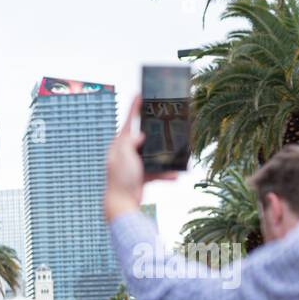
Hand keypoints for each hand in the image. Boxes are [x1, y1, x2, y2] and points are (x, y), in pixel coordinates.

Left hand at [104, 97, 178, 221]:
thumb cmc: (120, 179)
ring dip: (166, 157)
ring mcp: (134, 165)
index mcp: (119, 146)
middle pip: (144, 136)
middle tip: (166, 118)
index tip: (139, 94)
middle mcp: (126, 153)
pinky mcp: (141, 176)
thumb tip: (140, 135)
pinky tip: (176, 175)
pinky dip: (166, 174)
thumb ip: (129, 142)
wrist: (122, 205)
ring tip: (179, 151)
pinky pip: (157, 171)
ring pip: (154, 155)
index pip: (129, 123)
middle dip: (156, 130)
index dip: (134, 108)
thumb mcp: (123, 156)